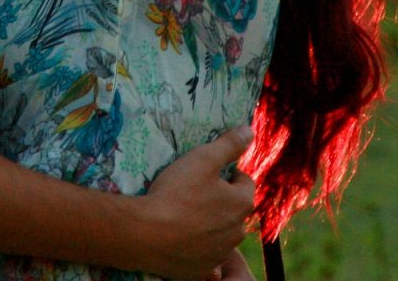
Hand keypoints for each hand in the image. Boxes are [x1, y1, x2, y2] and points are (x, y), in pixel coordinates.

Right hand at [139, 126, 255, 278]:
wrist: (148, 234)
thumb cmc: (177, 192)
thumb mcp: (203, 158)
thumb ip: (229, 145)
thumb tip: (249, 131)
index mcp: (241, 203)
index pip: (244, 181)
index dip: (227, 172)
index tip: (206, 171)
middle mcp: (238, 232)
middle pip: (233, 208)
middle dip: (219, 198)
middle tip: (193, 189)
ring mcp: (220, 253)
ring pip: (220, 231)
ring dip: (210, 221)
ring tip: (184, 212)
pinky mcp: (202, 269)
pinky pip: (205, 253)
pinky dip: (197, 243)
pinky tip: (180, 234)